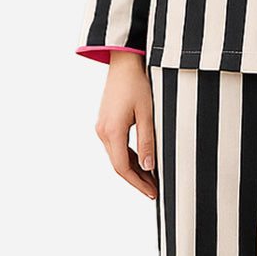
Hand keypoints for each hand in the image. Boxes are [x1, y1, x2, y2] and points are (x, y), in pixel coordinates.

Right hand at [94, 52, 156, 199]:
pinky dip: (128, 157)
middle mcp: (102, 131)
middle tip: (155, 190)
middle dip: (137, 180)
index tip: (153, 193)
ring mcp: (101, 127)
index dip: (138, 183)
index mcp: (112, 131)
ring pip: (116, 156)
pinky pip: (116, 146)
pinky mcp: (105, 122)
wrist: (124, 62)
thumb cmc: (138, 84)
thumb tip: (149, 167)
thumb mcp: (148, 113)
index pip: (122, 167)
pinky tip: (142, 162)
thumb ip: (148, 141)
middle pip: (118, 165)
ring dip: (133, 169)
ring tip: (152, 179)